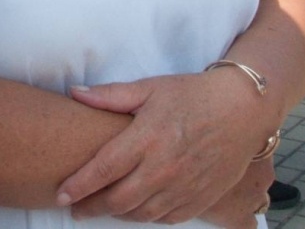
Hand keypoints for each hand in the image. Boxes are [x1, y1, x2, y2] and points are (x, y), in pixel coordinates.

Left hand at [58, 71, 272, 221]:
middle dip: (91, 207)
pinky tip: (135, 210)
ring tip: (101, 208)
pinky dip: (146, 218)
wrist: (243, 109)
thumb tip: (76, 93)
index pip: (104, 168)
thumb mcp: (150, 88)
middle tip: (75, 208)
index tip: (61, 194)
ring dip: (116, 215)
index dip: (79, 185)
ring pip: (140, 214)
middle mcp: (164, 167)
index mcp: (147, 138)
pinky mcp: (200, 199)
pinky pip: (166, 218)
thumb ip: (111, 95)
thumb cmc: (193, 95)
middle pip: (118, 200)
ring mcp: (183, 186)